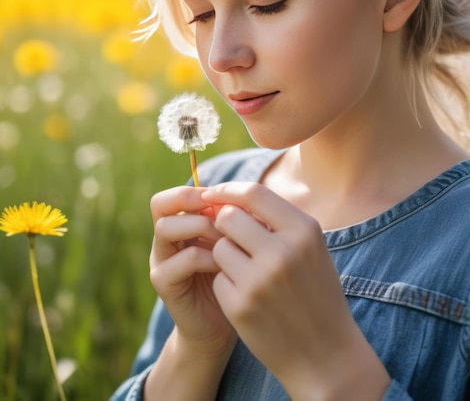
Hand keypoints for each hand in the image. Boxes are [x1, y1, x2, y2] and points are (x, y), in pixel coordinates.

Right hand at [149, 185, 236, 356]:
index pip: (174, 195)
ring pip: (166, 227)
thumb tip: (250, 196)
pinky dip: (208, 255)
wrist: (221, 326)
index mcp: (180, 225)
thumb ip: (235, 221)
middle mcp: (165, 240)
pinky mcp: (165, 283)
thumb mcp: (237, 243)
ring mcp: (161, 260)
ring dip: (201, 226)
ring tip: (227, 237)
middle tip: (221, 213)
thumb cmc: (234, 278)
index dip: (198, 190)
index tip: (227, 198)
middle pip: (161, 204)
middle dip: (192, 202)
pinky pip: (183, 258)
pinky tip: (228, 264)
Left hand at [202, 182, 389, 399]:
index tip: (215, 193)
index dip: (229, 190)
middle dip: (224, 224)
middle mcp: (283, 251)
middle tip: (232, 238)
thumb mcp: (309, 248)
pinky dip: (227, 284)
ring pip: (220, 247)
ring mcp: (260, 280)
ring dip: (226, 256)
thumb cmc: (315, 292)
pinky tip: (249, 299)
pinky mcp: (241, 306)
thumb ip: (276, 220)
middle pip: (228, 216)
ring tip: (248, 273)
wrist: (326, 355)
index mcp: (304, 231)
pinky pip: (218, 278)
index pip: (254, 192)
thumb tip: (231, 196)